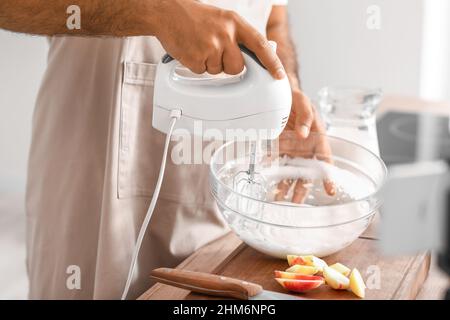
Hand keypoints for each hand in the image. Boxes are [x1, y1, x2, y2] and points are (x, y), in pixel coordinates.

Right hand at [155, 0, 285, 77]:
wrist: (167, 12)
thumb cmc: (195, 17)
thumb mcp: (223, 20)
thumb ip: (240, 36)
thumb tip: (262, 51)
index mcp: (235, 22)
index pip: (260, 45)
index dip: (271, 62)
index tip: (278, 75)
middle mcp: (225, 34)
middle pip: (237, 66)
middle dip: (228, 65)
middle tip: (214, 50)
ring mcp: (211, 46)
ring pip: (219, 71)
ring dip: (210, 64)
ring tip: (200, 46)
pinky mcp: (197, 57)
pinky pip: (202, 72)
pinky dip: (196, 65)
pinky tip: (191, 50)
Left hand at [275, 82, 335, 203]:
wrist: (280, 96)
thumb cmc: (297, 100)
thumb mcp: (304, 102)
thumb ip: (306, 117)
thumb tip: (303, 135)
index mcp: (318, 139)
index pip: (325, 160)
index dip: (328, 176)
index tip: (330, 190)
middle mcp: (305, 150)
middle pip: (305, 173)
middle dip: (301, 189)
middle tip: (296, 204)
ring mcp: (291, 151)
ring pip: (290, 172)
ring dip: (284, 187)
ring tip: (279, 200)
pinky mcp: (277, 149)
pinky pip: (274, 163)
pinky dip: (271, 174)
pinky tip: (266, 184)